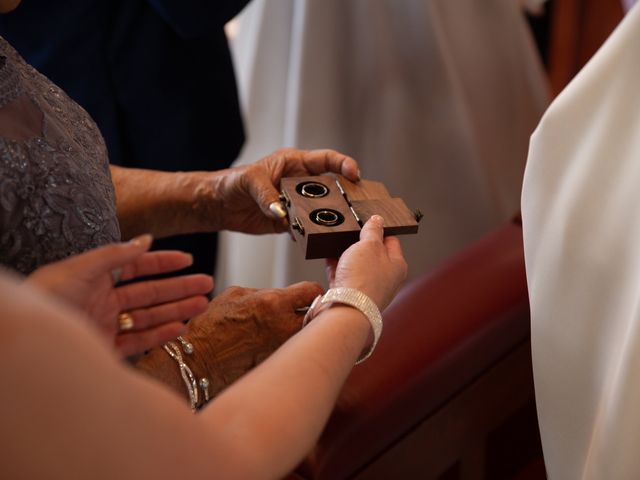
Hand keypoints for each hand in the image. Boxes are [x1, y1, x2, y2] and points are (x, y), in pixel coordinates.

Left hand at [26, 235, 213, 355]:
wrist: (29, 341)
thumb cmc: (46, 300)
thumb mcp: (80, 270)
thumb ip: (116, 255)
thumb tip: (146, 239)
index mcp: (95, 278)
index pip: (136, 267)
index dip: (162, 262)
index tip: (188, 260)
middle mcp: (102, 301)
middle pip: (149, 292)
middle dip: (179, 288)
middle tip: (206, 284)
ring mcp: (106, 326)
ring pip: (149, 317)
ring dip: (177, 310)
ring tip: (202, 305)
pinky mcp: (106, 349)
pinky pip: (139, 341)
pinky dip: (160, 335)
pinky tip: (180, 328)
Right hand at [141, 281, 322, 395]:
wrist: (197, 362)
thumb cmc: (210, 328)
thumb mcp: (235, 294)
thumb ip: (264, 292)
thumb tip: (281, 295)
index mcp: (273, 304)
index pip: (314, 291)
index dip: (313, 292)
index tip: (309, 296)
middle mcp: (284, 328)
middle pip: (320, 317)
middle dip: (315, 314)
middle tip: (304, 315)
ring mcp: (284, 350)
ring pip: (310, 338)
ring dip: (304, 334)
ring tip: (286, 334)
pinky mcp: (280, 367)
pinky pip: (295, 355)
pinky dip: (291, 351)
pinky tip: (275, 350)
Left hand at [205, 148, 358, 233]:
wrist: (218, 205)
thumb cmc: (232, 182)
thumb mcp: (249, 181)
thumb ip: (267, 195)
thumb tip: (281, 211)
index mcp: (294, 163)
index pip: (326, 160)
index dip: (343, 164)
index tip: (354, 173)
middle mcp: (300, 182)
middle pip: (331, 186)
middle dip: (345, 193)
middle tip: (356, 202)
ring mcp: (297, 202)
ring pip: (321, 209)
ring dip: (329, 217)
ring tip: (339, 224)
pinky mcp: (290, 221)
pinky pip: (306, 228)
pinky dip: (310, 233)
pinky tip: (312, 238)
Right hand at [326, 215, 407, 310]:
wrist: (347, 309)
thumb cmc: (364, 280)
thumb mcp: (370, 245)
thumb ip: (373, 230)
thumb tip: (377, 220)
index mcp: (397, 266)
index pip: (391, 241)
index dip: (380, 229)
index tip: (369, 222)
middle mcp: (385, 279)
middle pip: (373, 254)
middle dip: (360, 243)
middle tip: (351, 232)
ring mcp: (367, 288)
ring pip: (356, 266)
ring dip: (346, 255)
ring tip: (337, 243)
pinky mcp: (350, 295)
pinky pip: (343, 276)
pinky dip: (336, 267)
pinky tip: (328, 257)